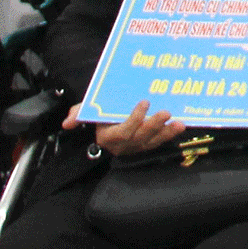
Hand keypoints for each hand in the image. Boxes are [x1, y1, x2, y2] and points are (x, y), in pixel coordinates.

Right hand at [65, 99, 184, 158]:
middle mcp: (125, 144)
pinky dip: (171, 134)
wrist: (109, 124)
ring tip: (178, 122)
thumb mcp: (88, 113)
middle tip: (166, 112)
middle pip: (141, 137)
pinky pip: (161, 141)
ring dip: (167, 132)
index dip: (135, 119)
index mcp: (110, 136)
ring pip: (153, 141)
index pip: (124, 131)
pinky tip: (181, 126)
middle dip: (153, 125)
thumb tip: (66, 123)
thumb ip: (79, 115)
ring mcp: (138, 145)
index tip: (144, 103)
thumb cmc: (100, 116)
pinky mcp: (148, 144)